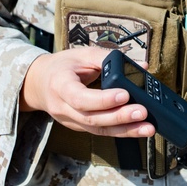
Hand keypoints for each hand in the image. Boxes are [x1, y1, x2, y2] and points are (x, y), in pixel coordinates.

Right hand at [20, 46, 153, 138]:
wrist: (39, 84)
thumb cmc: (62, 66)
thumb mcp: (82, 55)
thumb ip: (110, 58)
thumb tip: (141, 65)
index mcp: (60, 85)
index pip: (81, 98)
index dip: (103, 99)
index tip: (125, 94)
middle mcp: (63, 108)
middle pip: (92, 118)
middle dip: (120, 117)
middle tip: (143, 112)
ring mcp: (70, 121)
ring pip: (98, 130)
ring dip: (125, 130)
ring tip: (147, 127)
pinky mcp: (79, 127)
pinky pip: (100, 132)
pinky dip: (121, 131)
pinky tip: (138, 129)